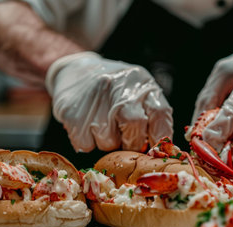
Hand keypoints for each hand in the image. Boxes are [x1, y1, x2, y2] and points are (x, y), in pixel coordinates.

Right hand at [46, 52, 172, 152]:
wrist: (75, 70)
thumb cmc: (115, 88)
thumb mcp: (138, 90)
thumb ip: (151, 114)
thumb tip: (160, 149)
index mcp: (141, 82)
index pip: (160, 113)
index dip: (159, 136)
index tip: (154, 148)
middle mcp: (119, 87)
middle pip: (134, 126)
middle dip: (133, 143)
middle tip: (127, 141)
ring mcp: (94, 99)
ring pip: (109, 142)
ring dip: (108, 143)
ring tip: (103, 125)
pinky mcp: (73, 114)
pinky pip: (86, 145)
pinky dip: (88, 143)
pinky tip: (87, 126)